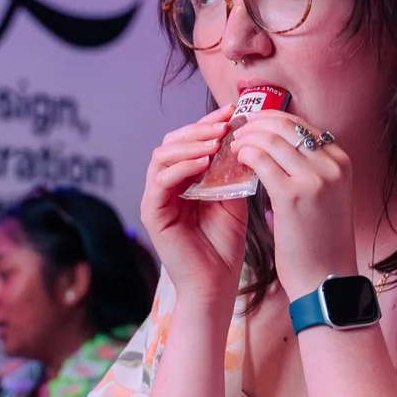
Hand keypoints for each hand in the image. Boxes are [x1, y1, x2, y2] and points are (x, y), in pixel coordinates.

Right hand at [138, 108, 249, 304]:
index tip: (233, 112)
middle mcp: (166, 186)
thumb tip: (244, 137)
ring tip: (216, 140)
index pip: (190, 142)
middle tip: (224, 123)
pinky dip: (181, 167)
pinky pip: (160, 181)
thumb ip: (232, 172)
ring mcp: (156, 199)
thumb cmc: (225, 247)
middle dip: (199, 129)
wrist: (216, 285)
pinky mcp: (152, 213)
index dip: (208, 123)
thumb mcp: (234, 200)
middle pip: (172, 142)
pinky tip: (204, 162)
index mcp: (184, 181)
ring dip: (190, 143)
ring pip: (163, 156)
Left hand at [230, 113, 357, 298]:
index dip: (272, 119)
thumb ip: (307, 171)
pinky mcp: (292, 195)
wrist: (326, 280)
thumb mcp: (326, 197)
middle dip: (256, 123)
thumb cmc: (320, 243)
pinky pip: (260, 161)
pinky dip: (244, 155)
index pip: (301, 125)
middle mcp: (332, 165)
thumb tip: (275, 151)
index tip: (252, 124)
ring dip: (246, 138)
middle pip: (286, 126)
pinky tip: (235, 161)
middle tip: (236, 130)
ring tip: (232, 147)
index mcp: (341, 162)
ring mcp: (315, 178)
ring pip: (271, 139)